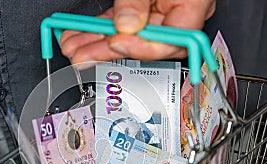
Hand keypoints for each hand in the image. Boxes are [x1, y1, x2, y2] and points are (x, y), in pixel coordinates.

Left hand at [60, 0, 215, 67]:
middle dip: (108, 50)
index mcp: (192, 3)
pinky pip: (120, 24)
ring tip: (74, 47)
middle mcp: (177, 13)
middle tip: (82, 55)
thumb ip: (138, 0)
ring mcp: (158, 11)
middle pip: (143, 43)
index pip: (173, 41)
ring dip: (97, 42)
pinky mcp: (141, 9)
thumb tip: (127, 25)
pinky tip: (80, 34)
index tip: (117, 43)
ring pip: (127, 36)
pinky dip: (99, 29)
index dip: (142, 47)